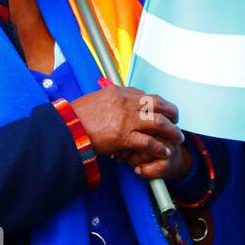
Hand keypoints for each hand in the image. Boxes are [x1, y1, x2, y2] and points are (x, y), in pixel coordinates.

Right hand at [70, 86, 184, 180]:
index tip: (162, 109)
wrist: (67, 127)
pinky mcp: (123, 136)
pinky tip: (164, 151)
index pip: (145, 94)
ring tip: (178, 138)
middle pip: (158, 104)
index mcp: (118, 92)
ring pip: (158, 122)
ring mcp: (126, 119)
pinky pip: (148, 142)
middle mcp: (125, 103)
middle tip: (177, 120)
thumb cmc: (77, 116)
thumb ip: (109, 100)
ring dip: (171, 131)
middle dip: (172, 112)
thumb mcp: (95, 100)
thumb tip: (115, 100)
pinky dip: (159, 147)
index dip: (157, 103)